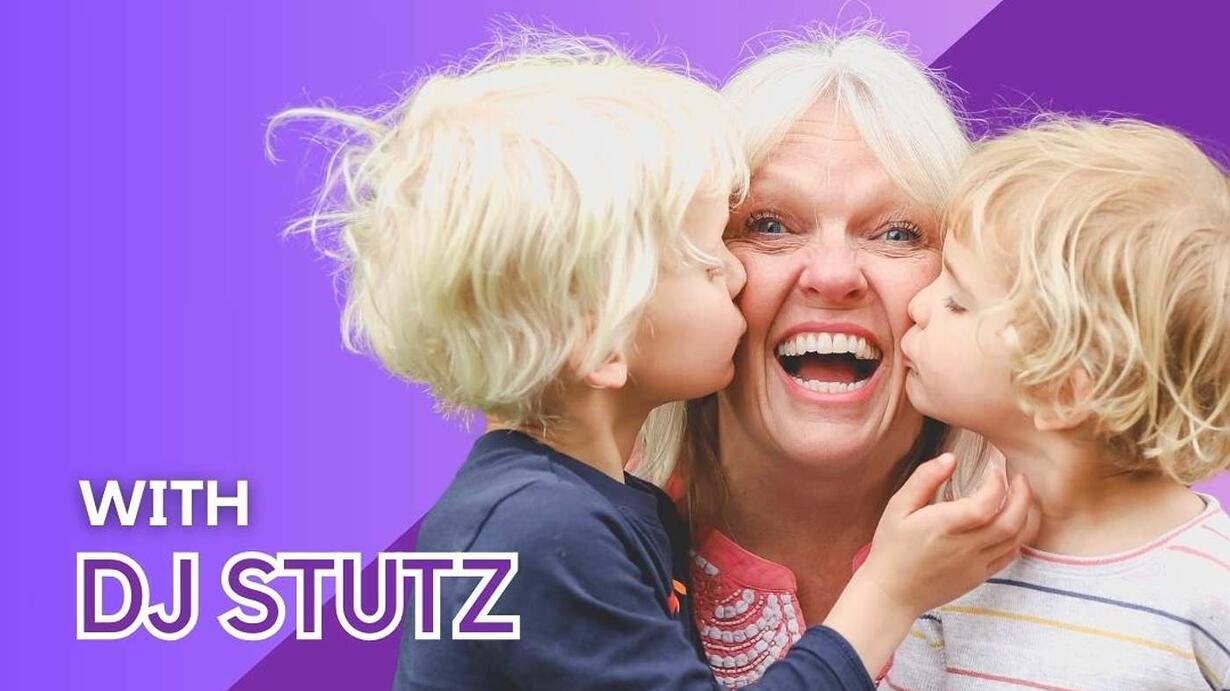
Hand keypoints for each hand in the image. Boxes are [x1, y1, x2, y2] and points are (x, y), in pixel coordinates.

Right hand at [822, 453, 1035, 677]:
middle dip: (1022, 497)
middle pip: (1010, 522)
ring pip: (1015, 539)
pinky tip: (1012, 524)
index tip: (994, 469)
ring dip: (1024, 515)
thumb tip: (950, 458)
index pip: (985, 504)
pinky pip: (1008, 556)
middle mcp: (965, 547)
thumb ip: (924, 479)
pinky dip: (1018, 537)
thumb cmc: (891, 548)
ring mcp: (975, 565)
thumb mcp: (897, 507)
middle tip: (1020, 478)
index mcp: (943, 527)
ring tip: (1020, 497)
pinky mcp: (979, 577)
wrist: (892, 594)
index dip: (997, 483)